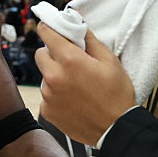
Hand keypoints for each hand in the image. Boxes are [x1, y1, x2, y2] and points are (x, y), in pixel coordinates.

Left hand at [34, 23, 134, 144]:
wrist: (117, 131)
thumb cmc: (117, 96)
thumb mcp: (110, 61)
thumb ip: (90, 40)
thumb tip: (78, 26)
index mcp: (70, 60)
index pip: (46, 33)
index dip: (49, 28)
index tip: (52, 28)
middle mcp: (54, 76)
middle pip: (40, 54)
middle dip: (52, 54)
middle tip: (69, 60)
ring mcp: (48, 95)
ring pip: (44, 76)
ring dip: (55, 75)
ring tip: (75, 85)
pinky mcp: (46, 111)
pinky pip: (46, 95)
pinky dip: (55, 95)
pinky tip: (72, 100)